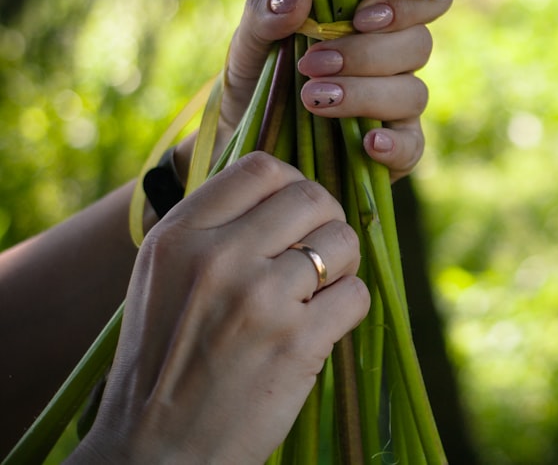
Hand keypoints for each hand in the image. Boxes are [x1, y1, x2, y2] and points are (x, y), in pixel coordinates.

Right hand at [72, 153, 369, 463]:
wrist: (154, 450)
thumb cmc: (164, 359)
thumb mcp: (164, 276)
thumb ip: (212, 227)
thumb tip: (280, 186)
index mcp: (180, 235)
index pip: (261, 167)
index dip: (292, 182)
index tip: (295, 210)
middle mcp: (219, 258)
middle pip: (312, 197)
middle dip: (327, 221)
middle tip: (318, 252)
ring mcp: (260, 299)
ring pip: (343, 243)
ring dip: (341, 265)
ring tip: (315, 293)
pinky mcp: (297, 342)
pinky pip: (356, 294)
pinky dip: (347, 308)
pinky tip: (319, 327)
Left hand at [217, 0, 450, 181]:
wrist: (240, 137)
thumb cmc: (257, 76)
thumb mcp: (250, 38)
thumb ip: (266, 10)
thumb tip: (301, 0)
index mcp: (372, 20)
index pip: (421, 0)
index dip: (406, 3)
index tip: (361, 16)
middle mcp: (394, 61)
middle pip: (418, 45)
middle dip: (366, 54)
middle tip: (313, 64)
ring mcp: (396, 106)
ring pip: (413, 93)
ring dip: (366, 94)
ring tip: (314, 100)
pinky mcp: (393, 150)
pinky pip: (412, 146)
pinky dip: (395, 144)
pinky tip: (367, 143)